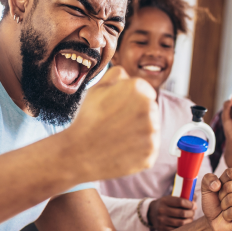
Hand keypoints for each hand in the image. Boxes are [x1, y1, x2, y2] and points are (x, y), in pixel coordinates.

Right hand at [64, 66, 159, 181]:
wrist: (79, 154)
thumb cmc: (87, 120)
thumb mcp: (96, 89)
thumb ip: (116, 75)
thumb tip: (128, 75)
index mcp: (137, 88)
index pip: (146, 92)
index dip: (130, 101)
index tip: (118, 110)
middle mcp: (149, 107)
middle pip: (151, 110)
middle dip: (137, 115)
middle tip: (116, 124)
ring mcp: (152, 132)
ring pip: (151, 129)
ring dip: (139, 132)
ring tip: (118, 137)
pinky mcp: (152, 152)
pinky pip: (149, 148)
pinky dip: (139, 150)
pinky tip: (122, 149)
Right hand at [148, 196, 195, 230]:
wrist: (151, 213)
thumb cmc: (166, 204)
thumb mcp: (172, 198)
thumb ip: (185, 199)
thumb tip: (195, 205)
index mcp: (165, 201)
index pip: (181, 202)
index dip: (189, 204)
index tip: (192, 205)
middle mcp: (162, 210)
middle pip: (182, 213)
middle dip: (191, 213)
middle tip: (192, 213)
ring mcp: (161, 220)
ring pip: (181, 223)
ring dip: (189, 221)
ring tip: (190, 218)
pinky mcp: (162, 228)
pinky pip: (177, 229)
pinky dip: (183, 227)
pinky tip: (184, 224)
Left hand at [201, 168, 231, 230]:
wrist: (214, 221)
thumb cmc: (215, 202)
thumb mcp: (207, 188)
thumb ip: (208, 179)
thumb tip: (217, 184)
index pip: (230, 173)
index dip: (220, 182)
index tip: (221, 189)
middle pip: (230, 186)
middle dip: (221, 195)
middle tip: (223, 201)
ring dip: (224, 205)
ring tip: (226, 208)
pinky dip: (226, 215)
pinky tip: (229, 216)